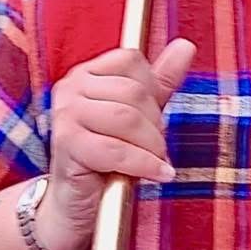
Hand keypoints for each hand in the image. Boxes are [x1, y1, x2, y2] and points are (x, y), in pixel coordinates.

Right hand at [45, 39, 196, 245]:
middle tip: (156, 148)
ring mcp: (65, 114)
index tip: (153, 119)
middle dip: (154, 124)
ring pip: (126, 118)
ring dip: (151, 146)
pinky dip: (143, 164)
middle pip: (132, 91)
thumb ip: (160, 81)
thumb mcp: (139, 114)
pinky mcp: (66, 143)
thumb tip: (185, 46)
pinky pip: (116, 150)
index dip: (152, 91)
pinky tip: (158, 174)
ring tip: (156, 161)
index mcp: (86, 73)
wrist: (76, 204)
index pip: (131, 60)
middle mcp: (71, 87)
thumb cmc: (108, 157)